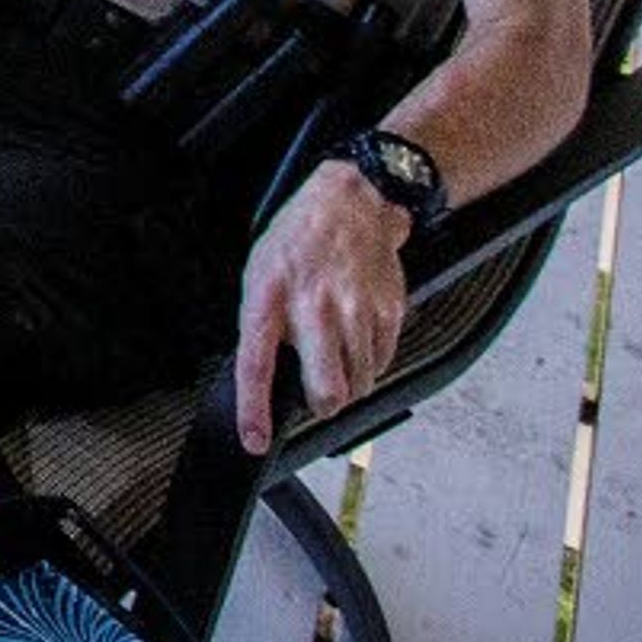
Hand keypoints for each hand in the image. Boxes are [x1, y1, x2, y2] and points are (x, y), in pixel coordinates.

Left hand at [230, 159, 413, 454]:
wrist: (349, 201)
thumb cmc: (299, 239)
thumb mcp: (261, 273)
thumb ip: (265, 323)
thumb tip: (273, 374)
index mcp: (269, 296)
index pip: (255, 364)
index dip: (254, 410)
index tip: (256, 440)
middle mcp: (313, 307)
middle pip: (325, 389)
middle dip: (323, 403)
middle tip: (319, 393)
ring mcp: (354, 310)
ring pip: (358, 382)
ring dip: (349, 381)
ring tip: (340, 351)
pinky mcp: (387, 311)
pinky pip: (382, 360)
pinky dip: (370, 359)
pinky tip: (359, 333)